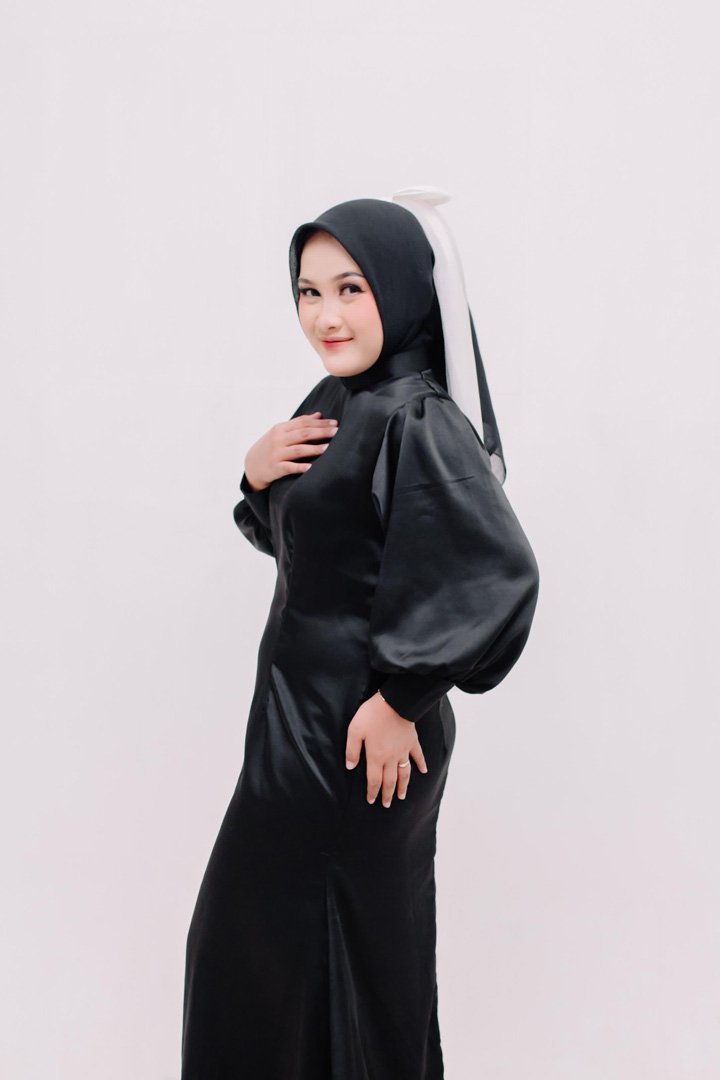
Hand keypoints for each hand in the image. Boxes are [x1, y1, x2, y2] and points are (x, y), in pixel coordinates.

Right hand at [244, 411, 338, 490]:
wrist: (252, 466)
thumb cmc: (271, 447)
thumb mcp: (281, 432)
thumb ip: (299, 424)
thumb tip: (319, 414)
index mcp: (281, 428)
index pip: (303, 423)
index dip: (320, 422)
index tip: (335, 423)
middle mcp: (278, 439)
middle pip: (303, 434)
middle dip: (321, 432)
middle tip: (337, 432)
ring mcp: (277, 454)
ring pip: (298, 450)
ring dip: (314, 449)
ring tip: (328, 448)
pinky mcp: (276, 468)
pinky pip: (289, 467)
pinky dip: (300, 467)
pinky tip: (311, 467)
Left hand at [345, 692, 427, 806]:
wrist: (394, 702)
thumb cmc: (372, 715)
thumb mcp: (355, 731)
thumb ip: (352, 750)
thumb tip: (350, 767)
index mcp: (376, 756)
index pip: (374, 780)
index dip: (372, 792)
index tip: (371, 801)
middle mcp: (390, 758)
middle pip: (389, 781)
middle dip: (387, 794)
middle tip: (387, 805)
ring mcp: (403, 751)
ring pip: (404, 774)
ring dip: (403, 786)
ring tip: (402, 796)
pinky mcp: (412, 742)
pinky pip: (418, 756)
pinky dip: (421, 764)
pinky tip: (424, 771)